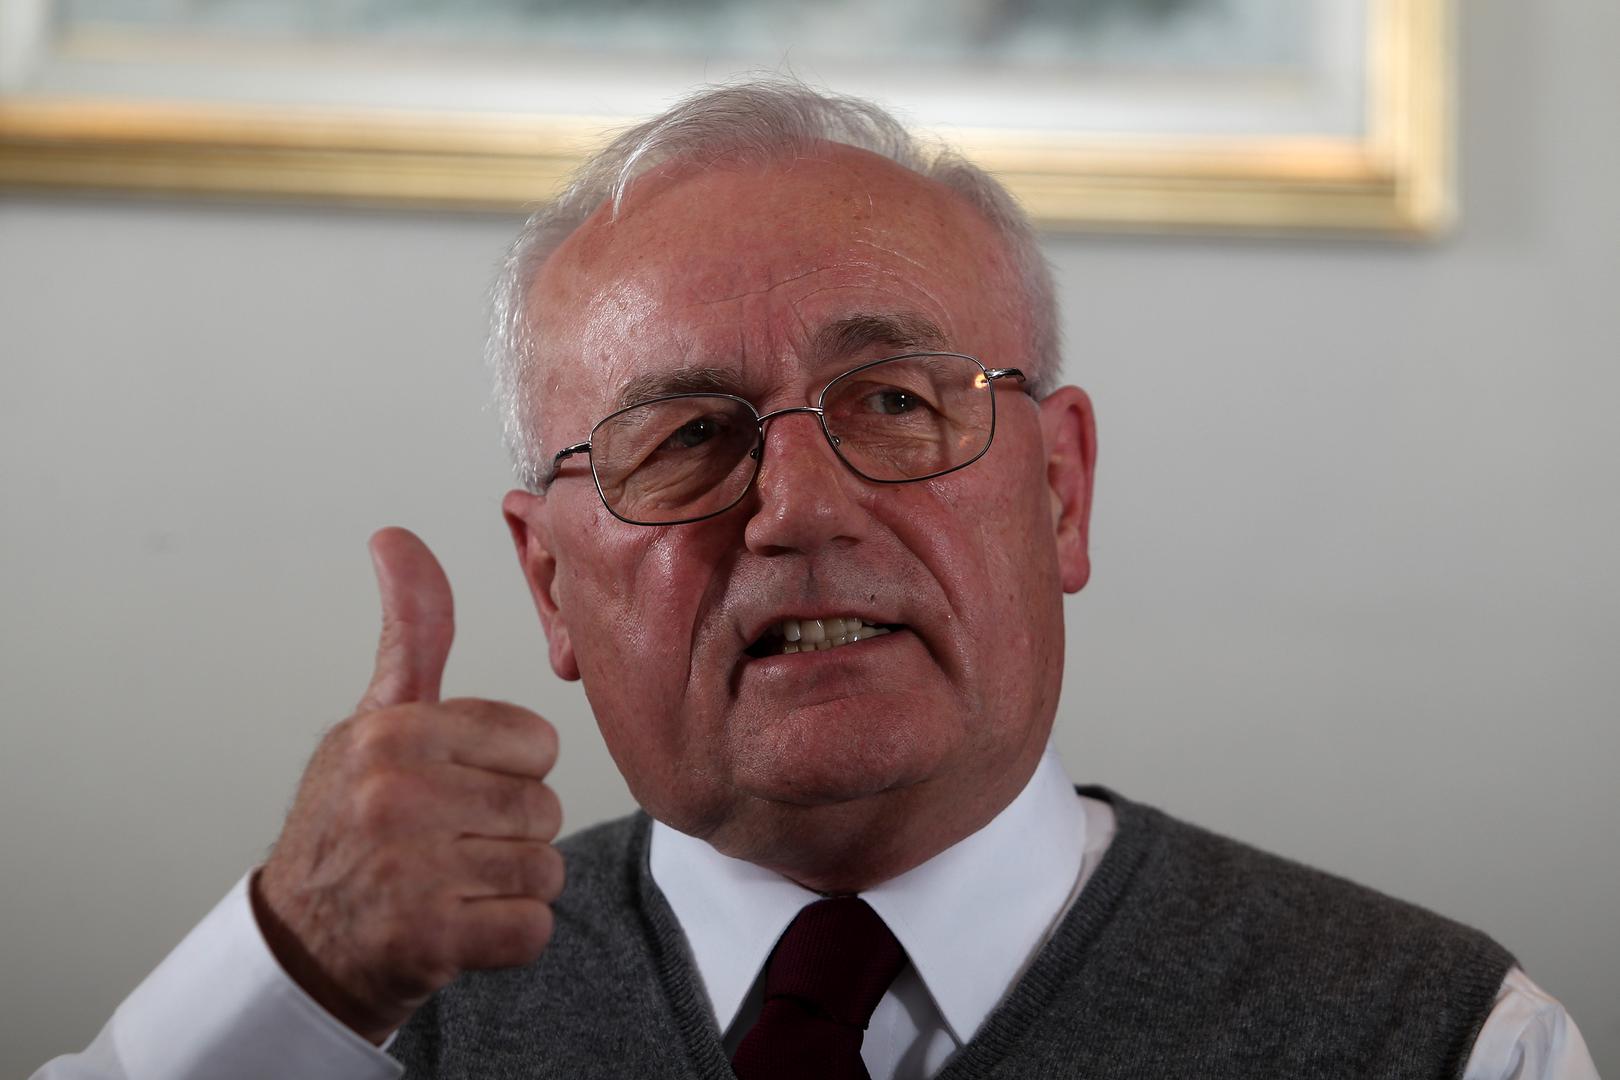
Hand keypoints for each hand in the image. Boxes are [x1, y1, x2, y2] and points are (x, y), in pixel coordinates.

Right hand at [253, 527, 563, 1043]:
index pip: (537, 742)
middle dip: (510, 831)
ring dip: (509, 886)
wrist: (303, 942)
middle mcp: (397, 796)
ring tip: (451, 883)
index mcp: (394, 731)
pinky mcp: (429, 941)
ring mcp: (412, 873)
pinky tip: (458, 927)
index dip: (508, 769)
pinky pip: (534, 928)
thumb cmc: (351, 821)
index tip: (455, 785)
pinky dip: (508, 936)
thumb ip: (412, 632)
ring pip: (544, 868)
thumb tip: (398, 537)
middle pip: (544, 807)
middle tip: (449, 843)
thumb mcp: (378, 716)